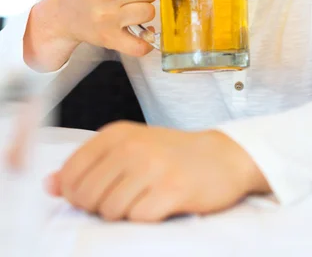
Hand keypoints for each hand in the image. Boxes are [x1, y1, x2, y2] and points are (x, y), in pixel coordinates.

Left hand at [45, 121, 270, 222]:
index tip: (98, 193)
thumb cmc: (171, 154)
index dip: (78, 193)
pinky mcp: (172, 190)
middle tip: (126, 197)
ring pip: (110, 211)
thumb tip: (49, 185)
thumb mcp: (128, 149)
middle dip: (100, 207)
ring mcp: (152, 167)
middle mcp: (131, 146)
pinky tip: (161, 203)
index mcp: (116, 133)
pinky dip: (146, 218)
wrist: (222, 156)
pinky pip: (138, 218)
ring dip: (125, 214)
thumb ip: (88, 166)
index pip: (71, 173)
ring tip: (145, 198)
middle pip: (87, 196)